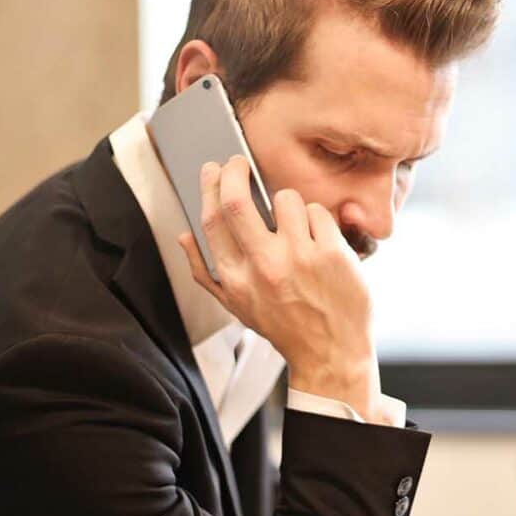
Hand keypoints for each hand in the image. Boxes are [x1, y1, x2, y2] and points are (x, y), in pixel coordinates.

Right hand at [178, 157, 387, 421]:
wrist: (330, 354)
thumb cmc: (284, 327)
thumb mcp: (236, 305)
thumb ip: (205, 271)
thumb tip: (184, 236)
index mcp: (235, 279)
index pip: (212, 220)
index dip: (210, 186)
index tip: (214, 169)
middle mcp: (262, 266)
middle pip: (236, 200)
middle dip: (235, 171)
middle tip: (240, 162)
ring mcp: (298, 257)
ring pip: (286, 199)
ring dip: (289, 203)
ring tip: (295, 225)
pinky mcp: (331, 253)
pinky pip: (318, 212)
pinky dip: (318, 220)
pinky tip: (320, 241)